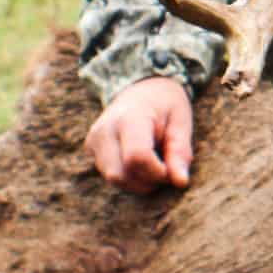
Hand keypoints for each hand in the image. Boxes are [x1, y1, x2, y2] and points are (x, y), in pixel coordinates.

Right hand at [85, 76, 194, 191]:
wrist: (142, 89)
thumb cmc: (165, 105)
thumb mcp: (181, 122)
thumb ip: (180, 153)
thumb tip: (180, 183)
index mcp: (128, 118)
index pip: (137, 157)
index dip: (158, 172)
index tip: (173, 168)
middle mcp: (104, 130)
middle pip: (121, 174)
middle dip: (148, 181)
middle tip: (166, 168)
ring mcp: (93, 140)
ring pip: (114, 179)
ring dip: (138, 181)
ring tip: (154, 163)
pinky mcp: (91, 149)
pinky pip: (110, 175)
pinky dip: (129, 177)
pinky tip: (141, 162)